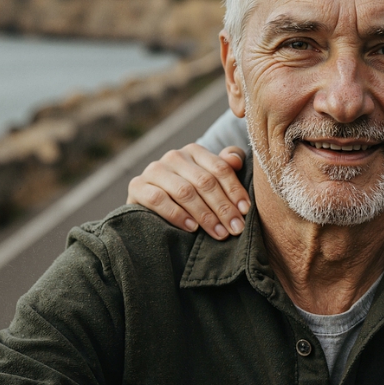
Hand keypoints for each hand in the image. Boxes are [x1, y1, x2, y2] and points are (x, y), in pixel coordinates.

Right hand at [127, 144, 249, 239]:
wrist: (150, 203)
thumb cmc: (190, 191)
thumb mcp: (209, 178)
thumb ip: (226, 166)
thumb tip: (236, 161)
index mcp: (195, 151)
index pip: (220, 168)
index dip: (235, 190)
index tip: (246, 211)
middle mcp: (174, 156)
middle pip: (204, 181)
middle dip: (223, 208)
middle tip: (236, 228)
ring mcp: (154, 170)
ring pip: (185, 191)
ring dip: (205, 215)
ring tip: (218, 233)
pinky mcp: (137, 186)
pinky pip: (159, 200)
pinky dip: (177, 215)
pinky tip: (192, 228)